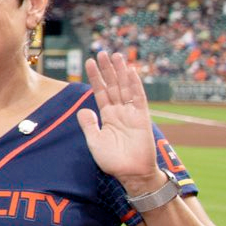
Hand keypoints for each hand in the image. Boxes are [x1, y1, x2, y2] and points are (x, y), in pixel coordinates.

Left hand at [77, 51, 161, 185]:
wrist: (131, 173)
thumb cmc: (112, 161)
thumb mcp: (94, 141)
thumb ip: (88, 124)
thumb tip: (83, 109)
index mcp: (107, 116)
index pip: (100, 91)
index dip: (95, 77)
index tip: (89, 62)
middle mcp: (119, 111)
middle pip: (113, 85)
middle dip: (107, 69)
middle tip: (102, 52)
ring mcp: (131, 113)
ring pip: (125, 87)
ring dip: (120, 72)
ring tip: (115, 56)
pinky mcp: (142, 117)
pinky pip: (138, 98)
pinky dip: (134, 84)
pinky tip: (130, 71)